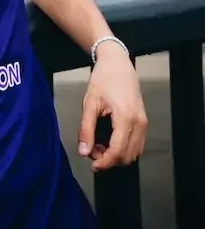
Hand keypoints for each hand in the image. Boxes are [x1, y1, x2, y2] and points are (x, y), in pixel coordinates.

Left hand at [77, 43, 147, 171]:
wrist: (118, 63)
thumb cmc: (103, 79)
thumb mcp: (90, 102)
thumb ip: (86, 128)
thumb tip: (83, 151)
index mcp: (126, 117)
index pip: (118, 151)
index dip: (104, 162)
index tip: (92, 165)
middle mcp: (139, 122)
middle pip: (127, 156)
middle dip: (109, 160)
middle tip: (92, 150)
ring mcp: (144, 122)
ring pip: (134, 153)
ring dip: (116, 156)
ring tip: (98, 144)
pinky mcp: (144, 122)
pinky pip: (137, 145)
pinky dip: (124, 149)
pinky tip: (108, 140)